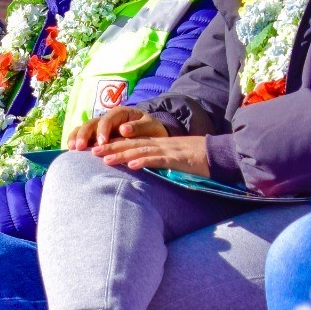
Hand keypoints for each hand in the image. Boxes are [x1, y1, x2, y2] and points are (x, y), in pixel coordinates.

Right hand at [66, 106, 168, 150]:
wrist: (152, 134)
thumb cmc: (152, 129)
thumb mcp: (150, 126)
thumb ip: (138, 127)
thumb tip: (123, 129)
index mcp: (120, 113)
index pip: (107, 120)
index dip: (103, 130)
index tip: (102, 143)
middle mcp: (107, 118)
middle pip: (91, 123)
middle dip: (84, 135)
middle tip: (80, 147)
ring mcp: (100, 127)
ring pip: (83, 128)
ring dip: (76, 137)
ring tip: (72, 149)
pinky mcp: (96, 135)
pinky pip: (82, 136)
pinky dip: (75, 140)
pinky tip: (71, 150)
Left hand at [92, 134, 209, 175]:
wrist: (219, 154)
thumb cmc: (196, 158)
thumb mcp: (171, 158)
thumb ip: (156, 160)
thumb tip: (139, 167)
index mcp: (157, 144)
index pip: (130, 142)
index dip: (112, 144)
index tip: (94, 148)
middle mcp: (159, 144)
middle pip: (130, 144)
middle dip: (110, 147)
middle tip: (90, 151)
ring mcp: (168, 151)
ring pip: (140, 150)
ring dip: (122, 155)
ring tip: (105, 159)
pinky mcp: (178, 159)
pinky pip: (159, 160)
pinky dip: (145, 162)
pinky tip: (132, 165)